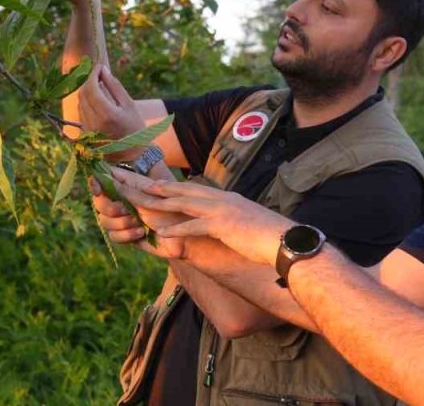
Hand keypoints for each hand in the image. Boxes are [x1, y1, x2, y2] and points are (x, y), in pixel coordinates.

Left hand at [78, 64, 146, 160]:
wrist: (131, 156)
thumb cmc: (134, 128)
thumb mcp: (129, 105)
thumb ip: (114, 86)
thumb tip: (102, 70)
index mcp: (106, 114)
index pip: (91, 88)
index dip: (93, 74)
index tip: (99, 67)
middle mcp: (93, 122)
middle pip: (83, 94)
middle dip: (89, 81)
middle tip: (99, 74)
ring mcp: (86, 129)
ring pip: (80, 102)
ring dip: (87, 91)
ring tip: (100, 87)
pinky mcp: (84, 133)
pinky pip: (81, 112)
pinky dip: (87, 103)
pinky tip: (98, 101)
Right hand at [90, 169, 186, 258]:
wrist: (185, 235)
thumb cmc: (174, 210)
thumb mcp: (151, 195)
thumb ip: (128, 188)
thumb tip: (107, 176)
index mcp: (128, 187)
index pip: (104, 181)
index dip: (96, 183)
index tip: (97, 187)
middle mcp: (122, 202)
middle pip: (99, 203)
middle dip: (110, 207)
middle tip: (125, 210)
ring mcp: (123, 220)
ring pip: (104, 221)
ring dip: (121, 223)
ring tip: (139, 223)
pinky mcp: (127, 236)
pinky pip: (113, 236)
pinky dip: (126, 235)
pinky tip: (141, 232)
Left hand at [130, 180, 294, 266]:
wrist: (285, 241)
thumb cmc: (268, 235)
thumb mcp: (245, 220)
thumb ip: (230, 217)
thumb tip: (222, 221)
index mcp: (226, 197)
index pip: (193, 188)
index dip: (171, 186)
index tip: (152, 184)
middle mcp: (221, 198)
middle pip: (183, 189)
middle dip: (158, 187)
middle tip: (138, 183)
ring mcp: (222, 210)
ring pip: (184, 203)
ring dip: (161, 203)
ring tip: (141, 201)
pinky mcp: (224, 225)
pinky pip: (195, 227)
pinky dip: (177, 230)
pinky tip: (162, 235)